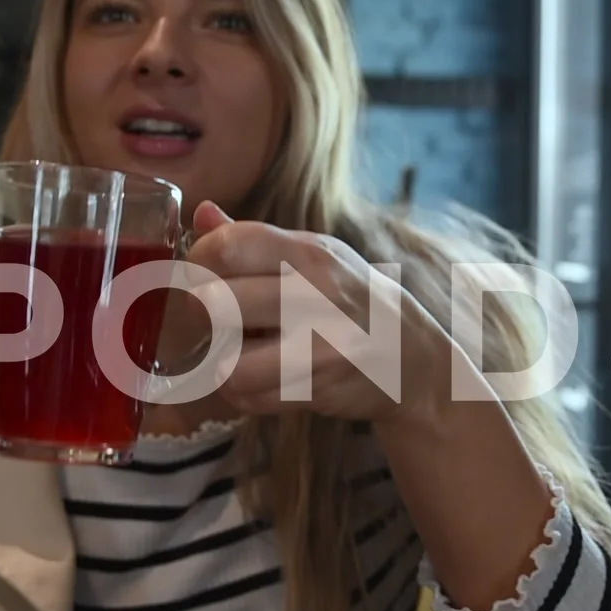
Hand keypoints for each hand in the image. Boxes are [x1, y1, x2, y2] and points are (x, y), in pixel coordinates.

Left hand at [183, 202, 452, 422]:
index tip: (200, 277)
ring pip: (229, 363)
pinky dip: (244, 393)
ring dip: (222, 364)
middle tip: (214, 322)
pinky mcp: (320, 387)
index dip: (197, 263)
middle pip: (216, 304)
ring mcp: (321, 344)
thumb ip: (254, 239)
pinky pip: (251, 397)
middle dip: (202, 319)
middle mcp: (317, 293)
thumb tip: (201, 212)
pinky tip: (259, 378)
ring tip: (236, 355)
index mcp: (309, 253)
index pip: (226, 246)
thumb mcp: (315, 257)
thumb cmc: (352, 299)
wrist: (413, 357)